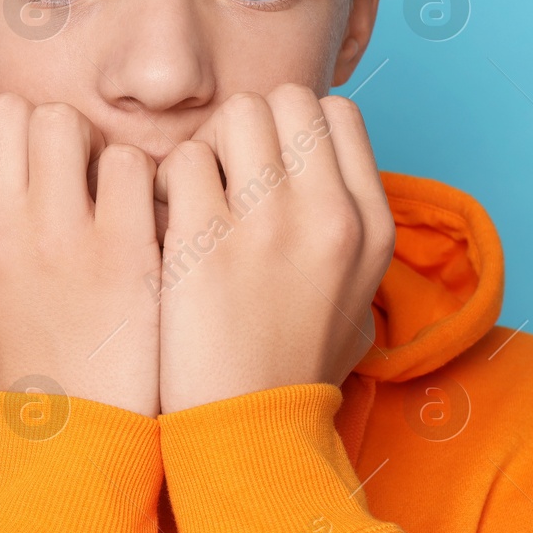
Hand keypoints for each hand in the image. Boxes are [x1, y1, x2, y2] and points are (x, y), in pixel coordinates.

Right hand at [0, 92, 160, 417]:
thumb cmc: (21, 347)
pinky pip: (129, 164)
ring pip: (66, 121)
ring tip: (102, 190)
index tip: (13, 165)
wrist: (73, 434)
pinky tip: (139, 216)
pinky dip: (139, 182)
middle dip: (41, 129)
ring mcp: (57, 237)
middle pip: (8, 108)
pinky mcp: (124, 252)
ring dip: (89, 146)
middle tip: (65, 172)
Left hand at [152, 85, 392, 414]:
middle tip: (218, 177)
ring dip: (203, 147)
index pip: (336, 111)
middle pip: (281, 100)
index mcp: (370, 224)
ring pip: (231, 116)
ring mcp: (267, 225)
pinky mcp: (204, 242)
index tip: (265, 166)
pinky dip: (162, 183)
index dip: (290, 126)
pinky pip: (179, 161)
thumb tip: (324, 181)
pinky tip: (161, 223)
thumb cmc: (289, 369)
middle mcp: (328, 214)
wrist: (246, 433)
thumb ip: (346, 237)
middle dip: (242, 127)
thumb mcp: (357, 303)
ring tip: (189, 199)